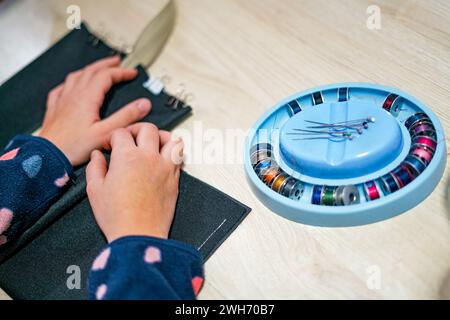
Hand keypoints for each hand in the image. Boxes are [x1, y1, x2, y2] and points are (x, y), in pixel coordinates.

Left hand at [39, 56, 151, 165]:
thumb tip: (144, 104)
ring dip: (89, 70)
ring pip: (76, 77)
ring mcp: (62, 101)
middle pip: (91, 71)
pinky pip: (60, 89)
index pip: (106, 76)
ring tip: (97, 69)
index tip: (132, 73)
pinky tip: (70, 86)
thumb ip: (127, 117)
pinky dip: (70, 83)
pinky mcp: (54, 110)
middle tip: (117, 62)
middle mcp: (73, 95)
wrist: (48, 156)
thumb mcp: (107, 133)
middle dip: (106, 65)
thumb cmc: (75, 147)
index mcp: (87, 98)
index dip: (121, 72)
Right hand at [86, 123, 183, 242]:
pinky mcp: (174, 180)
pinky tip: (164, 158)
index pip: (121, 133)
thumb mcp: (95, 190)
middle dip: (136, 129)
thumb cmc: (116, 217)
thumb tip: (97, 156)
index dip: (112, 137)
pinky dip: (173, 152)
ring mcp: (165, 168)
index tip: (109, 146)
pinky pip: (179, 157)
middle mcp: (149, 158)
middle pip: (148, 129)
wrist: (139, 236)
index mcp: (127, 157)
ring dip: (161, 136)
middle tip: (129, 137)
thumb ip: (95, 168)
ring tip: (153, 142)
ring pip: (171, 139)